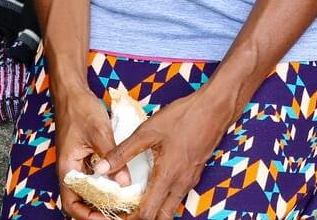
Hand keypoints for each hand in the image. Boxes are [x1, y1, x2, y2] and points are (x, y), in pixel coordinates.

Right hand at [51, 82, 123, 219]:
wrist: (73, 92)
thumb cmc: (81, 109)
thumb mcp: (99, 132)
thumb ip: (111, 156)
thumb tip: (124, 183)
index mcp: (67, 168)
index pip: (72, 204)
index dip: (87, 216)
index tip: (106, 218)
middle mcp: (70, 171)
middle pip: (80, 202)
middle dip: (97, 212)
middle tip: (119, 215)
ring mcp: (77, 165)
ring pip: (87, 192)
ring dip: (101, 200)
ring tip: (122, 205)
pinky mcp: (84, 158)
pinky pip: (93, 179)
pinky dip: (104, 186)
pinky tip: (120, 185)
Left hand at [98, 84, 236, 219]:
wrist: (215, 108)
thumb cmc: (184, 116)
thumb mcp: (148, 131)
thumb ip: (123, 152)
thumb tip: (101, 168)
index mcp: (168, 176)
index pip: (147, 214)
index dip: (130, 219)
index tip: (116, 214)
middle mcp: (181, 184)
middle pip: (161, 218)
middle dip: (142, 218)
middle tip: (125, 212)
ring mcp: (190, 180)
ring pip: (170, 208)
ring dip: (153, 210)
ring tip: (135, 201)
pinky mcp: (194, 174)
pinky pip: (177, 196)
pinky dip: (163, 199)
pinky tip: (152, 186)